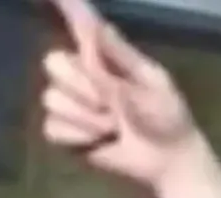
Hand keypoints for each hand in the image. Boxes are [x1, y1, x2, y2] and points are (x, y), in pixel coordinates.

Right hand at [39, 0, 201, 186]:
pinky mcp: (65, 133)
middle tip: (114, 105)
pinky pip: (52, 127)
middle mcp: (82, 74)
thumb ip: (121, 56)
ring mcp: (70, 103)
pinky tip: (100, 141)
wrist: (167, 159)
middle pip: (54, 62)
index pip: (79, 25)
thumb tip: (98, 26)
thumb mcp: (152, 82)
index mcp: (105, 57)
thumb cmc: (167, 117)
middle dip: (85, 87)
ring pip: (52, 98)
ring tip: (114, 127)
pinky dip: (80, 137)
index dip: (66, 7)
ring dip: (88, 118)